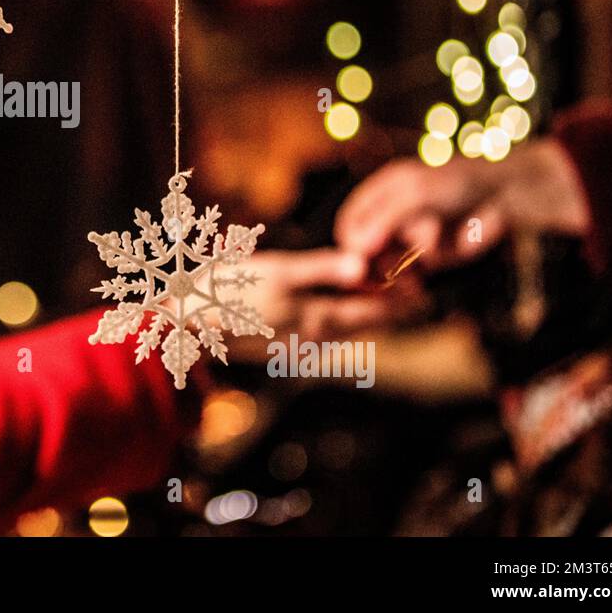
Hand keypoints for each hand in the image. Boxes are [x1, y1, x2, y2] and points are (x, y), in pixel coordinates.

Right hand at [238, 248, 425, 339]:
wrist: (189, 320)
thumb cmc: (231, 288)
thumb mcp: (279, 270)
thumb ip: (322, 269)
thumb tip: (363, 266)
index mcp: (318, 319)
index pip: (374, 314)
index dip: (399, 301)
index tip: (422, 289)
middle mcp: (313, 339)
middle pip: (362, 324)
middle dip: (385, 307)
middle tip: (409, 291)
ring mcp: (296, 345)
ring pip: (341, 329)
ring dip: (362, 313)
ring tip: (377, 295)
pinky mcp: (279, 345)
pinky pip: (320, 333)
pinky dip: (337, 319)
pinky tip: (333, 306)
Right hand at [334, 139, 590, 268]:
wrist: (506, 194)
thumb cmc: (458, 182)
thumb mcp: (416, 194)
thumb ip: (384, 220)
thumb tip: (355, 248)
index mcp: (379, 195)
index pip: (351, 225)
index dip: (352, 244)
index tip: (360, 262)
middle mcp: (390, 219)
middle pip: (367, 251)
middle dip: (379, 261)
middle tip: (389, 271)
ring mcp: (410, 240)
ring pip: (391, 266)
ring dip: (407, 263)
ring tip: (434, 242)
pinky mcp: (431, 259)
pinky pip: (416, 274)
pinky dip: (425, 271)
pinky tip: (439, 256)